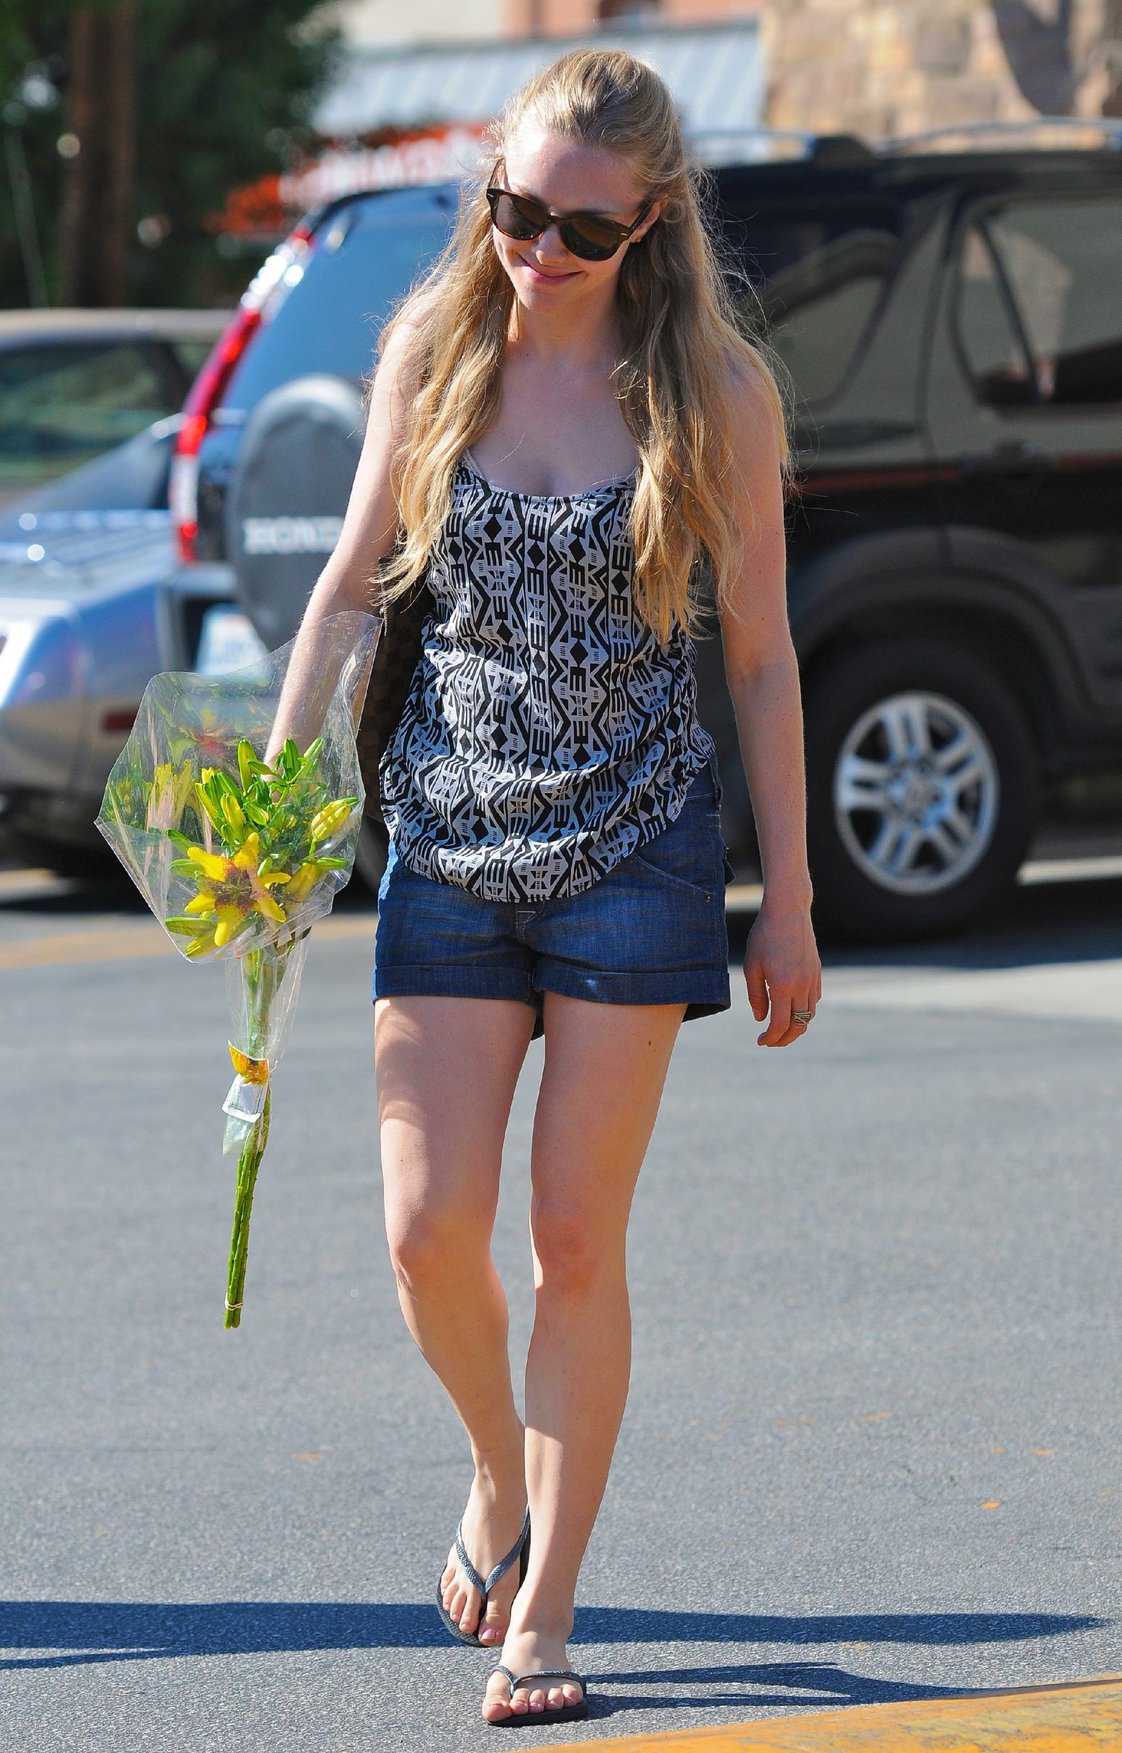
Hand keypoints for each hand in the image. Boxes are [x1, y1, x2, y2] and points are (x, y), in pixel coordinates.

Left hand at [745, 900, 820, 1046]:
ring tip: (781, 1028)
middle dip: (785, 1038)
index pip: (780, 1024)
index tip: (760, 1041)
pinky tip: (793, 1007)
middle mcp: (802, 985)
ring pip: (810, 1014)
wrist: (788, 910)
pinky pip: (814, 999)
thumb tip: (761, 1019)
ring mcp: (812, 979)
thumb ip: (756, 995)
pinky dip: (805, 1010)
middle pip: (799, 1025)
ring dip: (797, 1026)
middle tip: (771, 1041)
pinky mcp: (817, 971)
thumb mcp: (751, 965)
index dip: (771, 1038)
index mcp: (783, 986)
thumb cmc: (764, 936)